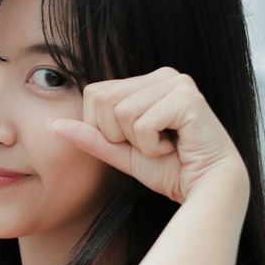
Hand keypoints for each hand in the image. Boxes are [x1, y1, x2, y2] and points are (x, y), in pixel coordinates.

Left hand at [49, 68, 248, 205]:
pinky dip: (152, 146)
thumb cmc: (171, 171)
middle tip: (152, 146)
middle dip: (119, 135)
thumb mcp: (122, 153)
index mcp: (147, 81)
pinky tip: (175, 148)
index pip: (95, 93)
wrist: (209, 190)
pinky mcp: (187, 98)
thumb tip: (55, 125)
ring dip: (138, 142)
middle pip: (103, 100)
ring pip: (121, 112)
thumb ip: (92, 137)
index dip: (105, 128)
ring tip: (165, 147)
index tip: (137, 143)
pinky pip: (141, 123)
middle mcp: (163, 74)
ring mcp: (177, 83)